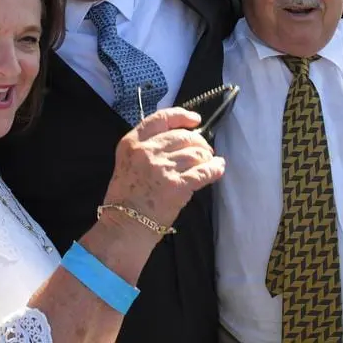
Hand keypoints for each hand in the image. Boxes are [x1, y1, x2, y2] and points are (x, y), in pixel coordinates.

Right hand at [103, 108, 224, 231]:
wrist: (124, 225)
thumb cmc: (125, 196)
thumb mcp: (127, 162)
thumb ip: (147, 147)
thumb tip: (180, 140)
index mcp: (132, 142)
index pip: (161, 119)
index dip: (181, 116)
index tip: (195, 120)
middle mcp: (147, 151)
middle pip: (183, 136)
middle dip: (198, 142)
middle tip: (204, 151)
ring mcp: (163, 168)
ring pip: (195, 153)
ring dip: (206, 157)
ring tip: (208, 162)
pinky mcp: (177, 185)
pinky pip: (203, 172)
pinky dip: (215, 168)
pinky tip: (218, 168)